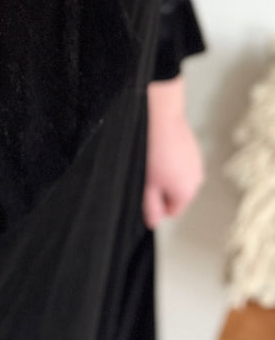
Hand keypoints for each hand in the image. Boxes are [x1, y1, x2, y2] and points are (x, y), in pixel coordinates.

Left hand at [142, 75, 204, 229]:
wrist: (160, 117)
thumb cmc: (152, 150)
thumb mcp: (146, 184)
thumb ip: (150, 207)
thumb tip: (154, 222)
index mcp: (186, 192)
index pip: (172, 211)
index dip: (156, 205)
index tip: (144, 191)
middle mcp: (196, 180)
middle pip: (176, 193)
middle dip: (161, 188)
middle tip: (146, 173)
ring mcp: (196, 162)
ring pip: (177, 176)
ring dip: (166, 172)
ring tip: (152, 157)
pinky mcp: (192, 148)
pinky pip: (179, 161)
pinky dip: (169, 158)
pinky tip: (158, 147)